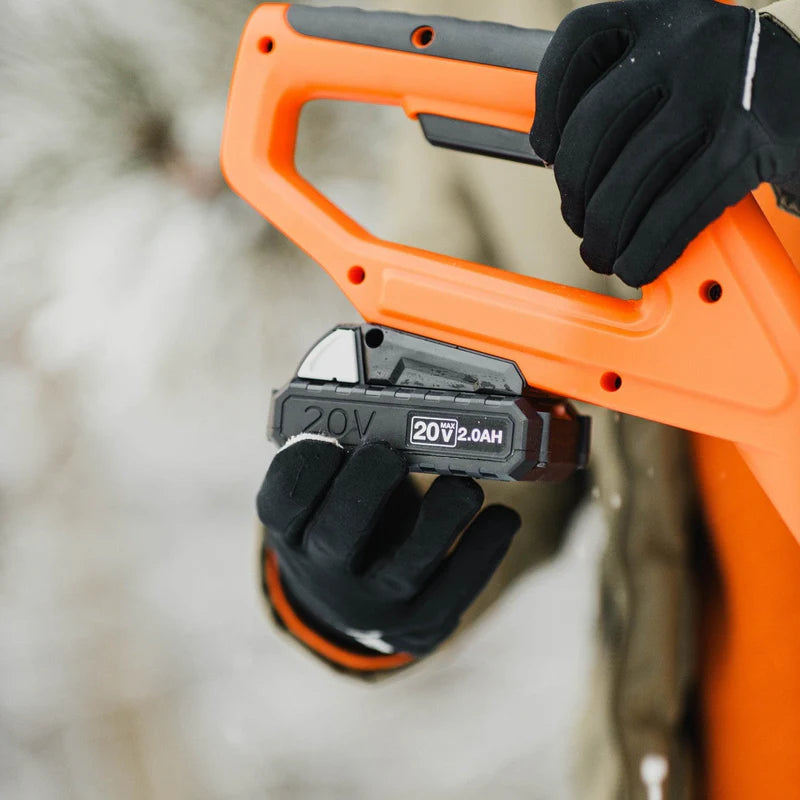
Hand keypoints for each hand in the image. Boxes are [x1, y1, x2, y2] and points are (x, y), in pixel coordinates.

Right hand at [257, 438, 519, 660]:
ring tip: (463, 484)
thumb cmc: (345, 521)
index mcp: (294, 529)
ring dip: (440, 519)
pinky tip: (501, 516)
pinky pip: (457, 590)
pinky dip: (484, 551)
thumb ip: (344, 452)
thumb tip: (385, 392)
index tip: (329, 437)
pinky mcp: (424, 619)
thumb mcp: (325, 494)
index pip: (283, 500)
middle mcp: (328, 572)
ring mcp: (378, 603)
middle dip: (365, 489)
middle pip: (337, 536)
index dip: (304, 467)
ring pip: (407, 566)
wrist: (353, 606)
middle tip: (389, 454)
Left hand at [530, 0, 799, 286]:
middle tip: (578, 220)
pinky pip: (677, 209)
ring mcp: (722, 88)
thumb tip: (561, 160)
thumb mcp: (680, 64)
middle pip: (594, 126)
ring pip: (631, 177)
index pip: (580, 41)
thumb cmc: (733, 93)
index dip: (550, 104)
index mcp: (662, 12)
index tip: (545, 150)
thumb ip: (627, 88)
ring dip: (606, 231)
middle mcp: (690, 40)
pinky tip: (640, 263)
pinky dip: (649, 248)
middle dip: (574, 191)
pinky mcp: (749, 142)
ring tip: (602, 252)